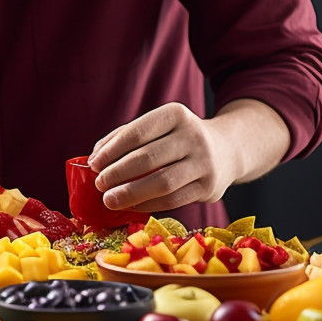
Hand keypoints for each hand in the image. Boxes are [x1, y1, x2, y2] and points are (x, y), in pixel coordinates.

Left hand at [87, 99, 289, 212]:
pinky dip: (148, 204)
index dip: (112, 150)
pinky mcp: (210, 188)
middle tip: (98, 184)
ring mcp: (205, 163)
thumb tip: (93, 158)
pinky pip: (174, 200)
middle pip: (148, 158)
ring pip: (162, 182)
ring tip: (109, 200)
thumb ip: (124, 137)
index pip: (137, 132)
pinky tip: (131, 206)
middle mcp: (193, 136)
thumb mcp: (157, 127)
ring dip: (131, 193)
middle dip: (118, 173)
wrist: (228, 149)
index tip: (93, 163)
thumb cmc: (177, 138)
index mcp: (175, 115)